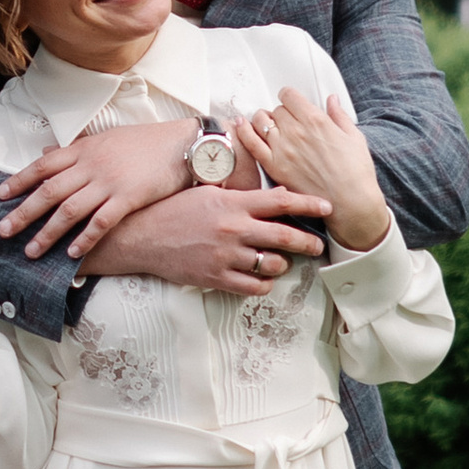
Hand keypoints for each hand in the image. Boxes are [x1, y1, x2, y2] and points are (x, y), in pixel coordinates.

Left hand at [0, 118, 195, 259]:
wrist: (180, 145)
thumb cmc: (142, 143)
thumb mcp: (103, 139)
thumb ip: (75, 150)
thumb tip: (46, 152)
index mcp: (82, 150)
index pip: (42, 166)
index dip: (19, 181)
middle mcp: (90, 166)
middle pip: (48, 192)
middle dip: (23, 213)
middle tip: (3, 230)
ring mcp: (108, 182)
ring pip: (69, 210)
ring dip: (47, 233)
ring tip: (31, 250)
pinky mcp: (128, 199)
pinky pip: (100, 223)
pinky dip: (84, 239)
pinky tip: (71, 254)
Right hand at [86, 184, 331, 295]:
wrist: (142, 236)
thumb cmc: (174, 209)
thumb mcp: (207, 190)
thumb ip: (238, 191)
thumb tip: (262, 180)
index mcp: (233, 203)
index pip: (280, 200)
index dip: (308, 203)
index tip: (327, 206)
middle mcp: (233, 229)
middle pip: (284, 236)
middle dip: (308, 241)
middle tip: (318, 244)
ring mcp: (226, 255)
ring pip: (272, 264)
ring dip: (283, 264)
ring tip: (283, 261)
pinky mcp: (216, 277)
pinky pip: (253, 287)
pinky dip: (263, 284)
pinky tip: (262, 278)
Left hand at [235, 88, 388, 251]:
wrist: (350, 202)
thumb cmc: (355, 173)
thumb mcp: (354, 137)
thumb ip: (339, 115)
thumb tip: (332, 99)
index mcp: (316, 120)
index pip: (289, 95)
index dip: (290, 97)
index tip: (292, 102)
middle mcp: (296, 131)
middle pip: (277, 109)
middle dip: (281, 112)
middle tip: (287, 122)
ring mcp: (283, 149)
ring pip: (260, 121)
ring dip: (263, 120)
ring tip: (269, 126)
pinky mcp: (274, 166)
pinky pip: (251, 143)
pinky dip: (244, 131)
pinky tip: (242, 126)